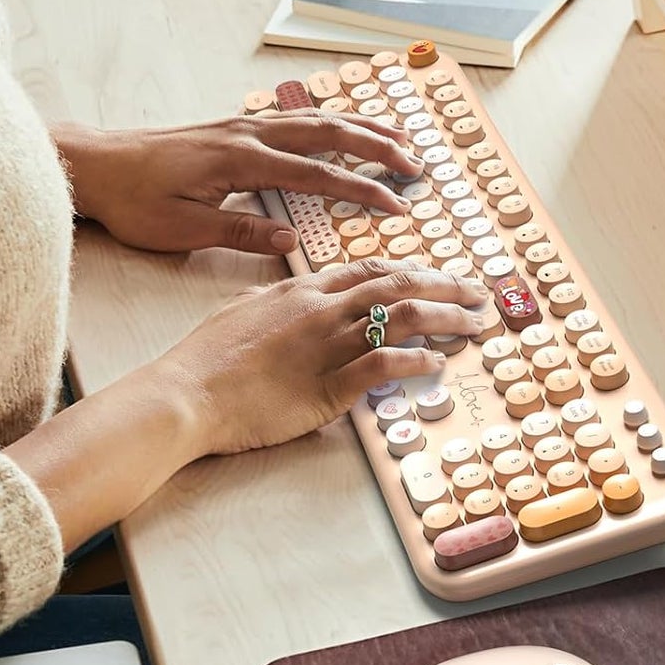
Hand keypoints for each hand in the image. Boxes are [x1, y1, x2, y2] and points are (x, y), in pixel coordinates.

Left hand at [54, 114, 424, 255]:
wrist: (97, 164)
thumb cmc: (135, 201)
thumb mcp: (182, 229)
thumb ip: (241, 231)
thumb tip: (291, 239)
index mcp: (242, 161)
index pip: (318, 174)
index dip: (362, 189)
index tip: (396, 204)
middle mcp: (251, 134)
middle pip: (330, 133)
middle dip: (379, 147)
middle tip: (417, 164)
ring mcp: (245, 125)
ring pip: (318, 118)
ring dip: (363, 126)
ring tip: (401, 137)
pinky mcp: (238, 126)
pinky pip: (298, 115)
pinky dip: (332, 118)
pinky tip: (347, 123)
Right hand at [151, 259, 489, 455]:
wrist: (185, 394)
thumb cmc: (205, 358)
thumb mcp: (242, 309)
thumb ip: (276, 299)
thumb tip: (292, 295)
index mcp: (304, 289)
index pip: (372, 270)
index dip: (414, 271)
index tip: (441, 276)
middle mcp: (323, 308)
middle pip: (400, 285)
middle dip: (448, 285)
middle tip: (480, 292)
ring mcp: (329, 345)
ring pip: (403, 318)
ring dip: (447, 318)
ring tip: (474, 324)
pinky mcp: (330, 386)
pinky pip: (385, 365)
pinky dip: (418, 361)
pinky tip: (437, 363)